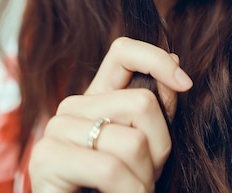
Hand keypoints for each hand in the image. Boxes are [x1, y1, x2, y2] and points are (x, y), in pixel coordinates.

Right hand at [29, 37, 192, 192]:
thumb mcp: (146, 147)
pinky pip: (110, 169)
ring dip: (144, 179)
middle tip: (146, 175)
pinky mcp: (46, 157)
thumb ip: (157, 109)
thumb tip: (176, 62)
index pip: (123, 52)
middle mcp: (73, 107)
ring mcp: (57, 129)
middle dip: (159, 148)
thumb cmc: (118, 189)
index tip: (185, 84)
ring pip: (132, 142)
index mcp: (98, 99)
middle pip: (142, 103)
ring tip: (132, 192)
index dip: (157, 60)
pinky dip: (129, 192)